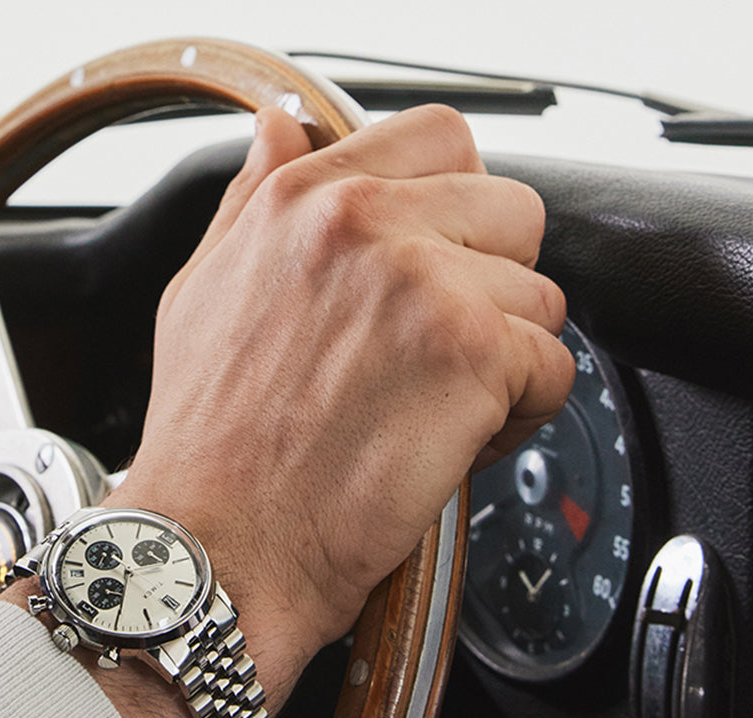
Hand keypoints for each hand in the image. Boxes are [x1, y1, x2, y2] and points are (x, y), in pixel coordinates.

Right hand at [108, 103, 574, 710]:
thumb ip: (250, 205)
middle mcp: (363, 226)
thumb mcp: (199, 298)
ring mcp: (423, 285)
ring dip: (501, 363)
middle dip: (488, 288)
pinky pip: (552, 371)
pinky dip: (517, 420)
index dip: (452, 211)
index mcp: (302, 203)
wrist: (214, 549)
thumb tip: (280, 132)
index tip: (436, 266)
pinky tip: (451, 446)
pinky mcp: (470, 355)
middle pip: (510, 213)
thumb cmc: (204, 450)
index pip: (437, 141)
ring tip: (431, 414)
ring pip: (537, 299)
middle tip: (432, 357)